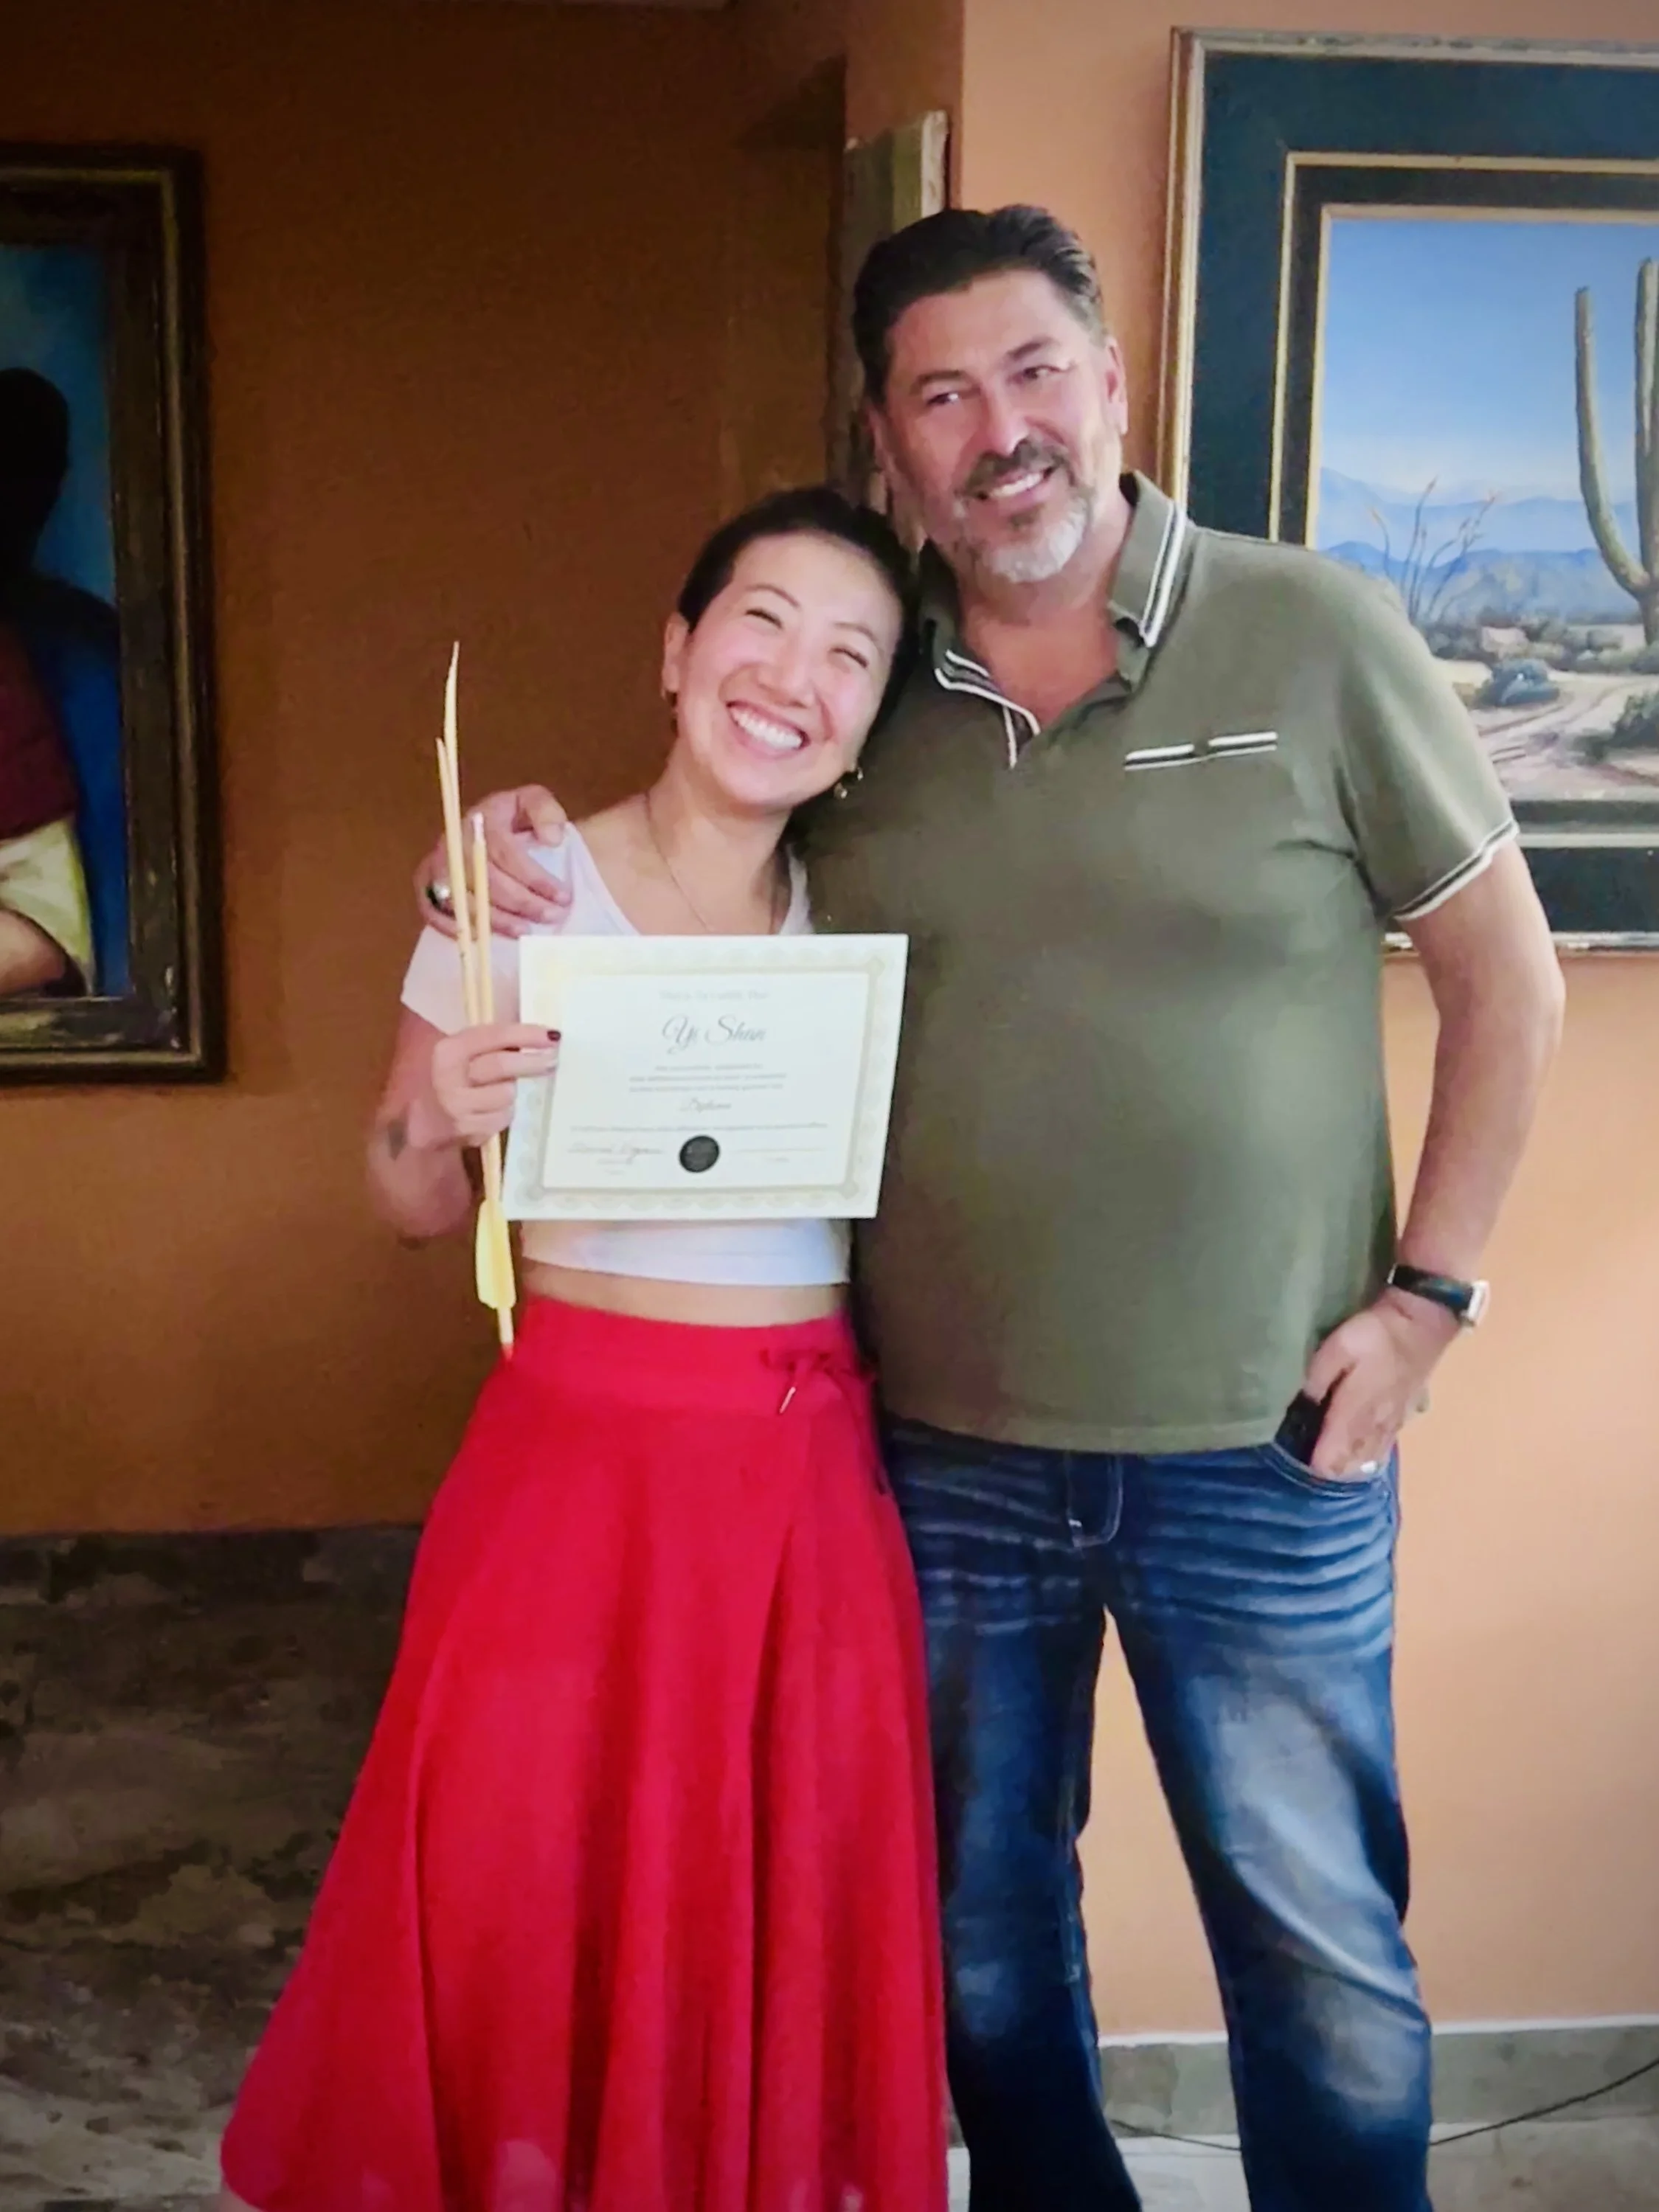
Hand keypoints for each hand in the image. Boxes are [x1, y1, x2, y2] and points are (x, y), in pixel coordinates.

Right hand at [414, 784, 571, 939]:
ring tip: (526, 931)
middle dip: (522, 902)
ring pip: (463, 900)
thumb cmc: (514, 819)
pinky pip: (433, 911)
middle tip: (552, 916)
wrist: (492, 827)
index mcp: (480, 819)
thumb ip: (546, 812)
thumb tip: (551, 839)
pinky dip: (455, 927)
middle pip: (485, 879)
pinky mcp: (425, 885)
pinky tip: (483, 937)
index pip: (504, 851)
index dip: (533, 877)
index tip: (563, 895)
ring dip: (496, 920)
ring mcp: (435, 864)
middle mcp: (453, 842)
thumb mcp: (534, 802)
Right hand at [427, 1022, 559, 1144]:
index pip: (495, 1035)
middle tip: (553, 1060)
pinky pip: (502, 1118)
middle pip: (502, 1065)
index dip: (527, 1034)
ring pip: (506, 1094)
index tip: (553, 1036)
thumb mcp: (463, 1054)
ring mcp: (456, 1105)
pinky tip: (494, 1109)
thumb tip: (541, 1038)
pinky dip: (505, 1112)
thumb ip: (493, 1044)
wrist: (426, 1120)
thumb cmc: (454, 1079)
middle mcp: (449, 1076)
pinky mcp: (467, 1129)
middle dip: (532, 1062)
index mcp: (449, 1050)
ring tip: (504, 1090)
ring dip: (513, 1092)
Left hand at [1300, 1290, 1457, 1477]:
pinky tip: (1360, 1454)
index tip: (1296, 1458)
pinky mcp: (1403, 1417)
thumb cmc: (1375, 1335)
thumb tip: (1301, 1405)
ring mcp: (1392, 1425)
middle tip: (1308, 1455)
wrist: (1421, 1326)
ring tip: (1330, 1458)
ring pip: (1367, 1459)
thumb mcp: (1337, 1348)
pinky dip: (1368, 1455)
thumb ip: (1318, 1379)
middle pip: (1349, 1464)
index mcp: (1354, 1414)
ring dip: (1349, 1464)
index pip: (1332, 1458)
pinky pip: (1383, 1448)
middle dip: (1329, 1466)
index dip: (1313, 1463)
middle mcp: (1374, 1427)